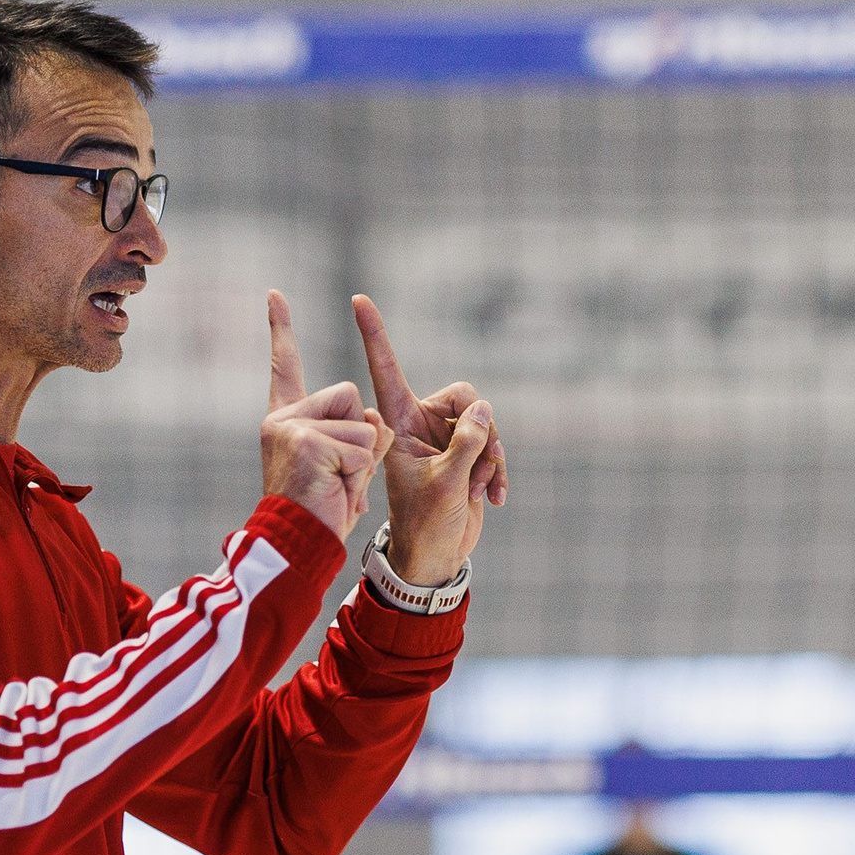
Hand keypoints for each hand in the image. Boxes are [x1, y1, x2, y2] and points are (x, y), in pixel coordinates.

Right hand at [262, 291, 393, 538]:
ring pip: (362, 423)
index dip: (280, 330)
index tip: (274, 294)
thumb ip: (354, 437)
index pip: (284, 367)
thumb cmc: (319, 517)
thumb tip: (376, 420)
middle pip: (351, 397)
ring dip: (363, 462)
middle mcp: (283, 418)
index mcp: (285, 419)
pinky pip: (362, 446)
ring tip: (336, 487)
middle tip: (337, 476)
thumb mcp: (340, 467)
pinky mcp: (307, 442)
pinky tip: (334, 491)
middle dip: (361, 437)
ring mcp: (292, 428)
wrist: (296, 550)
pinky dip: (359, 475)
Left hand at [354, 295, 504, 585]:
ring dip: (489, 456)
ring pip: (484, 420)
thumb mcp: (446, 483)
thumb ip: (466, 443)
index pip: (384, 371)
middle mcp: (420, 423)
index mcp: (398, 424)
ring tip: (477, 488)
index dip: (374, 335)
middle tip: (472, 470)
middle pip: (463, 396)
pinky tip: (494, 497)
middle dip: (478, 430)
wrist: (437, 555)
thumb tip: (485, 408)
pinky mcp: (468, 452)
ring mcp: (446, 437)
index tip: (357, 299)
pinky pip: (494, 441)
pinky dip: (498, 468)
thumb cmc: (426, 523)